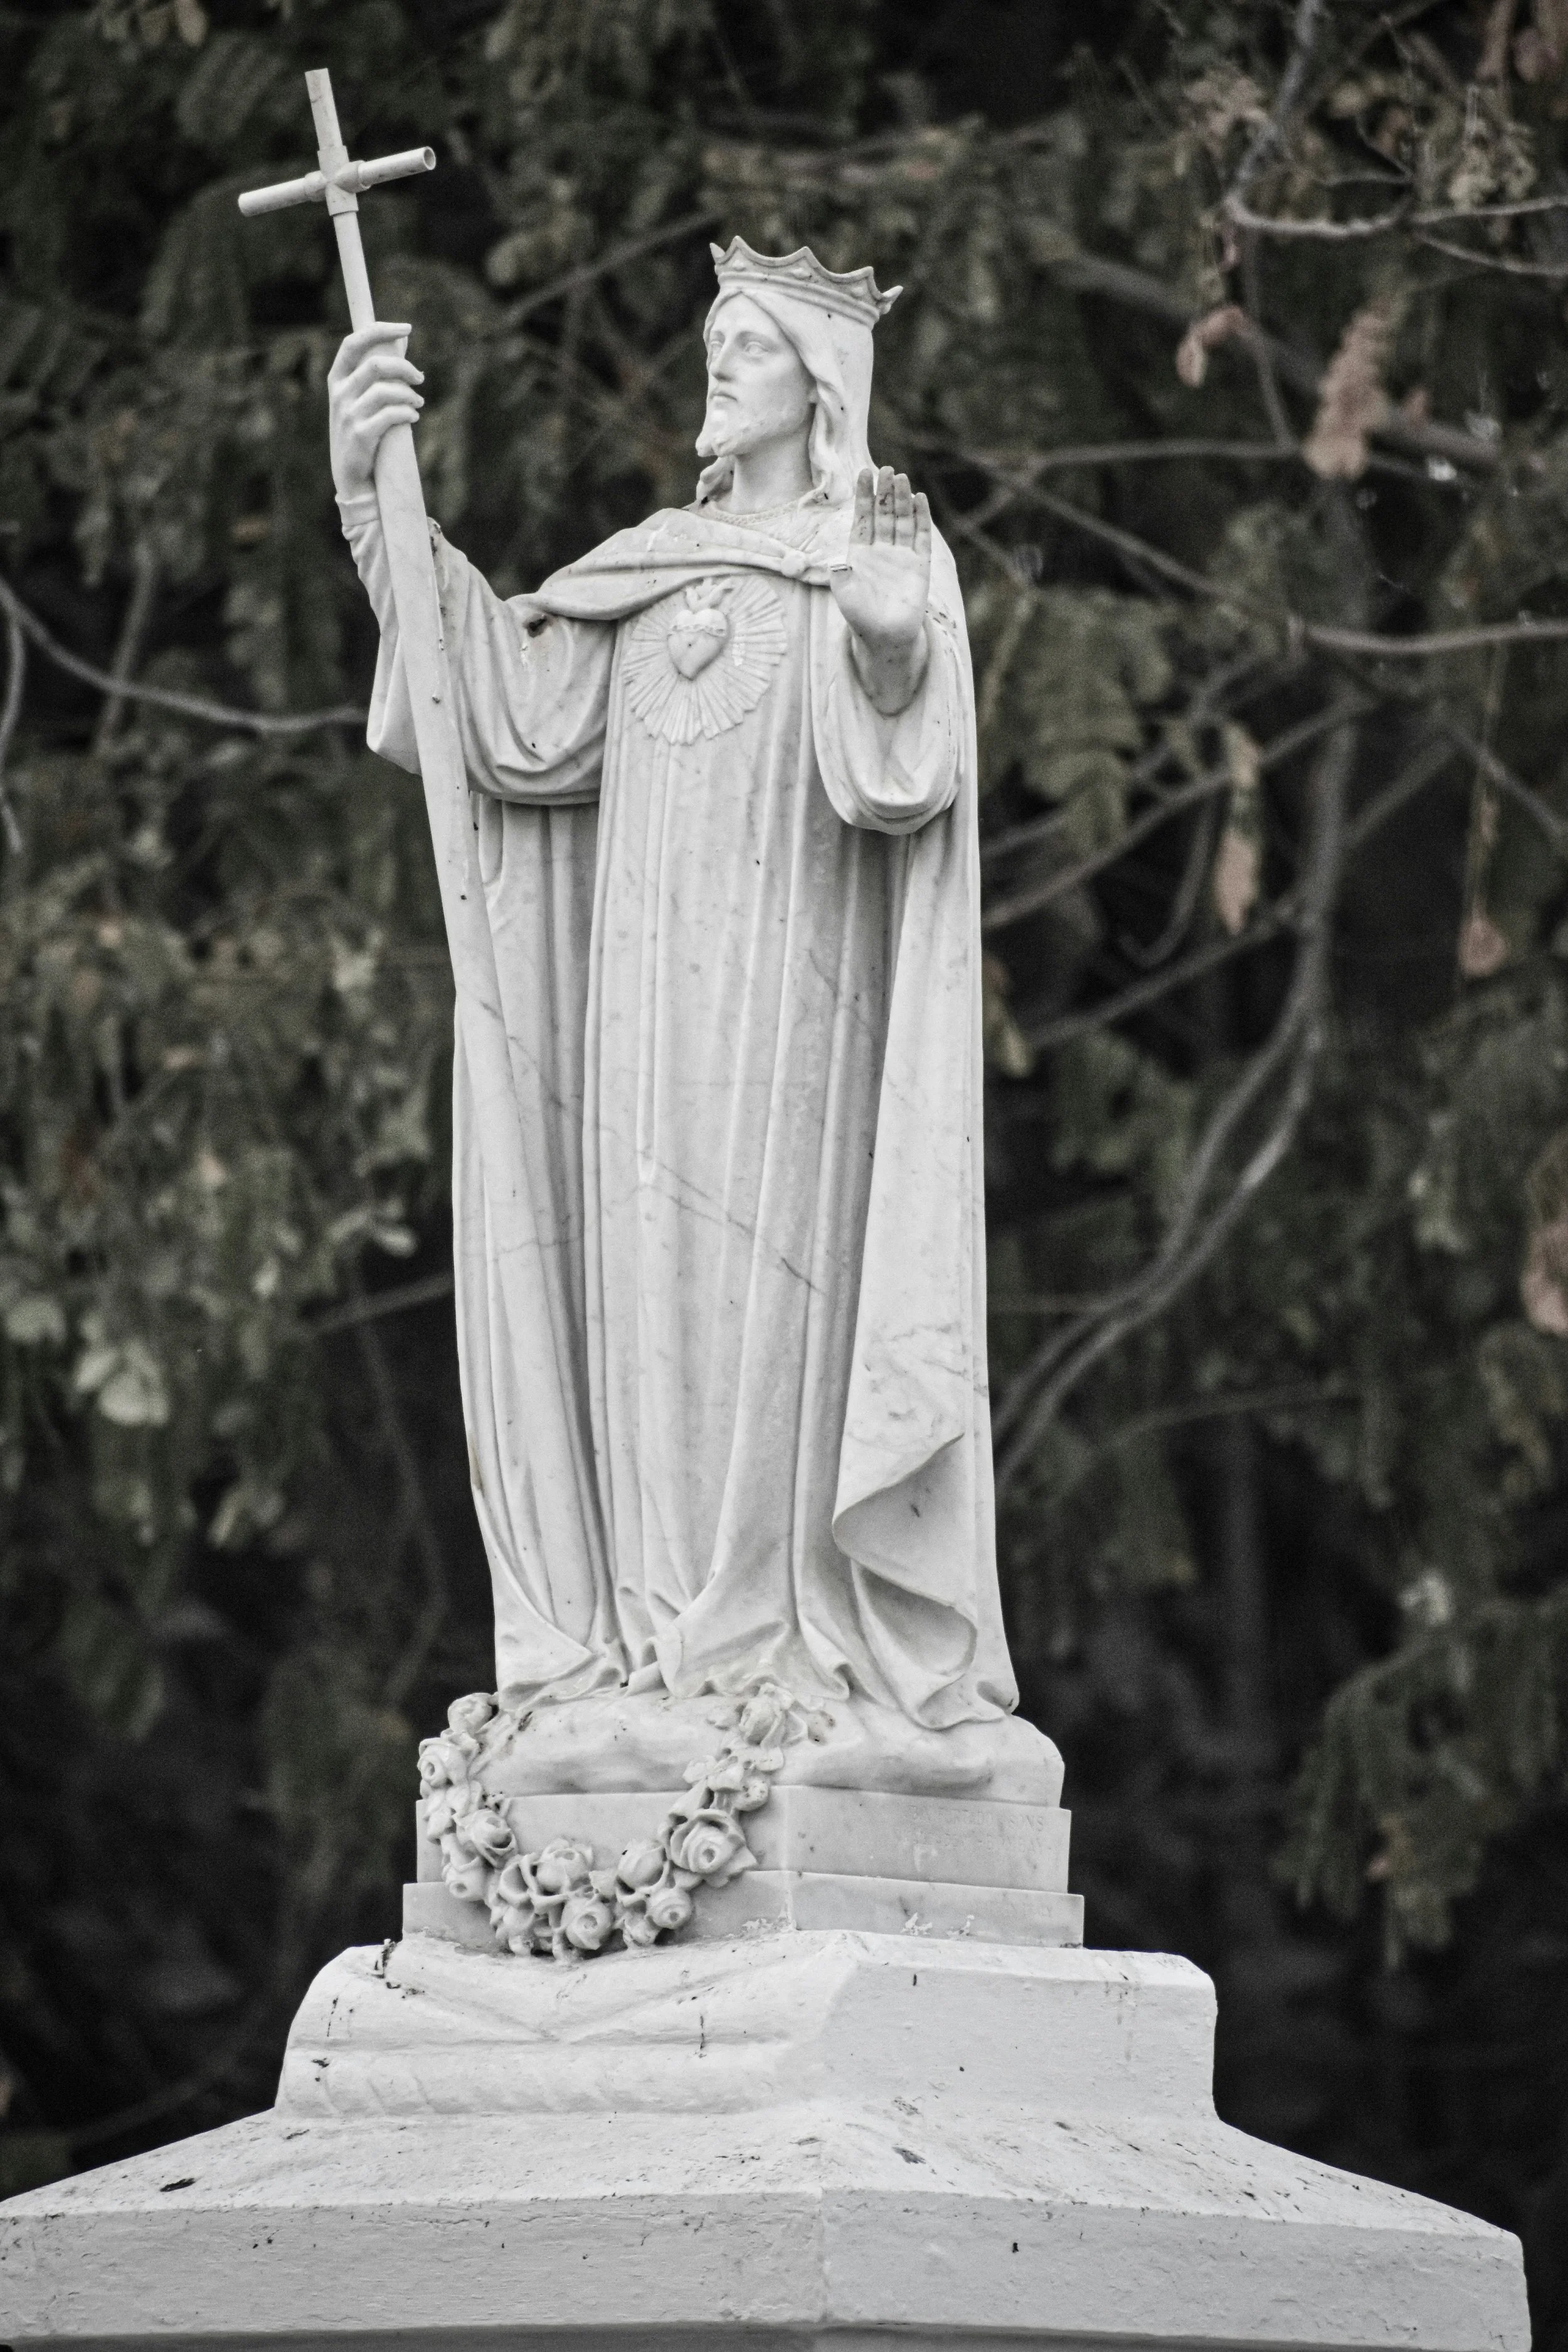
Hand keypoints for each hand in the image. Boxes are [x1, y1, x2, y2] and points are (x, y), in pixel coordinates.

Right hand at [328, 323, 423, 499]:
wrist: (351, 476)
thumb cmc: (360, 432)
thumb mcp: (359, 400)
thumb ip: (374, 374)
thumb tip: (402, 342)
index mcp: (337, 379)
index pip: (354, 342)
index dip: (380, 330)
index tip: (407, 328)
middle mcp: (339, 394)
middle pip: (376, 365)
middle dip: (404, 367)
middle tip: (420, 378)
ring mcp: (348, 415)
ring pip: (386, 391)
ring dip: (409, 394)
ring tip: (418, 402)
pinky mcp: (360, 435)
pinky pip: (390, 415)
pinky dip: (407, 412)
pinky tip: (413, 415)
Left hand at [830, 466, 932, 714]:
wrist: (886, 637)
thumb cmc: (861, 617)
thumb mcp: (845, 595)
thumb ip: (840, 576)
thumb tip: (837, 561)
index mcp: (860, 552)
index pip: (862, 517)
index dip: (863, 496)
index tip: (862, 473)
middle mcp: (880, 549)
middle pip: (883, 513)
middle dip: (883, 492)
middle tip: (885, 469)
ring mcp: (901, 555)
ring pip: (901, 520)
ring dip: (901, 499)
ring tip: (901, 478)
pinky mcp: (919, 564)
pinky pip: (920, 536)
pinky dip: (921, 518)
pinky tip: (920, 499)